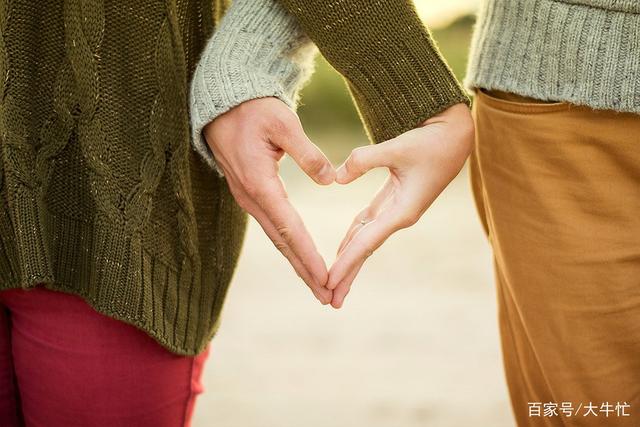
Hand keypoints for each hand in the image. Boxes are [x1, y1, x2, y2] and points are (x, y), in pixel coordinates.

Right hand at [203, 97, 335, 303]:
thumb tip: (330, 180)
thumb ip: (307, 153)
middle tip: (327, 297)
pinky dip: (289, 246)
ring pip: (277, 238)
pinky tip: (300, 257)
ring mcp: (248, 198)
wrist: (222, 104)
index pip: (289, 228)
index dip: (308, 255)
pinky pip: (272, 227)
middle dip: (305, 271)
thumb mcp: (283, 123)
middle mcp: (252, 198)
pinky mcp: (251, 194)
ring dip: (297, 263)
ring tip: (318, 286)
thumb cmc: (253, 110)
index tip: (326, 277)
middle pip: (282, 243)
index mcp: (260, 183)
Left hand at [327, 103, 473, 307]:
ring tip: (332, 282)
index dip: (346, 263)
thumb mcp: (398, 147)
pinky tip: (342, 250)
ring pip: (366, 240)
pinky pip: (368, 224)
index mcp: (403, 211)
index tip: (328, 282)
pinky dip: (353, 237)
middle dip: (347, 275)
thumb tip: (336, 178)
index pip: (367, 243)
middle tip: (329, 300)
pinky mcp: (393, 200)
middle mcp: (399, 216)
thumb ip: (364, 160)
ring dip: (349, 260)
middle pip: (365, 250)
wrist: (455, 135)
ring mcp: (396, 210)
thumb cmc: (431, 142)